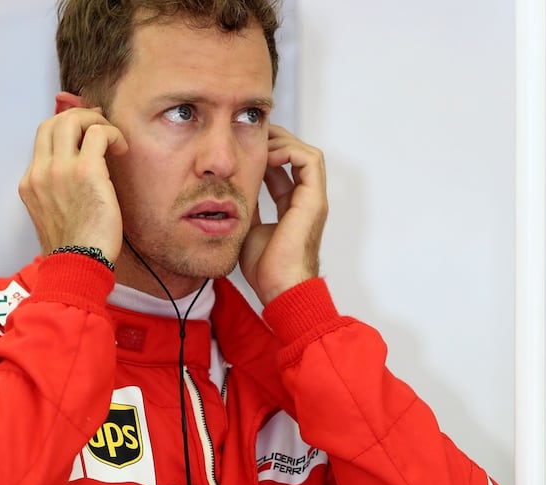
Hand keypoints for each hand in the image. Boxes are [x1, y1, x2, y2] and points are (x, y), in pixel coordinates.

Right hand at [18, 106, 128, 262]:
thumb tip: (80, 171)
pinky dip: (113, 134)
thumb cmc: (75, 246)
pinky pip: (98, 133)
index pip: (43, 137)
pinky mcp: (86, 172)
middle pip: (54, 121)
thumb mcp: (54, 213)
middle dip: (81, 116)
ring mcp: (60, 169)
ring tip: (112, 138)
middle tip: (101, 127)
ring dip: (96, 121)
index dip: (67, 126)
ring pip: (73, 120)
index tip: (86, 131)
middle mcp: (41, 172)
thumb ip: (59, 189)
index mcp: (31, 182)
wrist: (77, 265)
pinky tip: (122, 149)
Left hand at [239, 125, 327, 305]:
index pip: (284, 169)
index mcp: (293, 207)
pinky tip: (267, 155)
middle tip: (251, 135)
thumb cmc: (266, 269)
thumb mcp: (248, 227)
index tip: (245, 146)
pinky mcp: (314, 200)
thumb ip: (247, 206)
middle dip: (275, 141)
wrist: (279, 288)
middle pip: (297, 156)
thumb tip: (231, 190)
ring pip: (306, 153)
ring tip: (259, 142)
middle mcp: (306, 200)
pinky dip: (289, 151)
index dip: (266, 153)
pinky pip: (309, 161)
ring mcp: (313, 199)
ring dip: (283, 143)